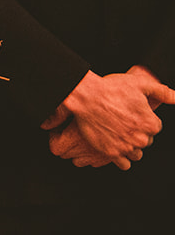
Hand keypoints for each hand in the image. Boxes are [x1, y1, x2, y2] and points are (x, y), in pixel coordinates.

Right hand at [41, 69, 174, 169]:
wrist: (86, 97)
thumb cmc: (111, 89)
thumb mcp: (140, 84)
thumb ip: (162, 92)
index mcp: (151, 123)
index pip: (155, 127)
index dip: (144, 119)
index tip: (132, 114)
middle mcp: (141, 138)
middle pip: (146, 140)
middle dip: (137, 133)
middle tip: (123, 122)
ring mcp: (126, 146)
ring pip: (137, 153)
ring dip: (131, 146)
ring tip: (119, 134)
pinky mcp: (112, 152)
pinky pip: (124, 164)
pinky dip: (122, 158)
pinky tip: (116, 146)